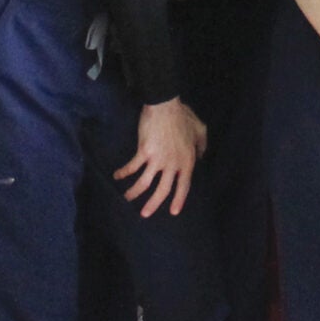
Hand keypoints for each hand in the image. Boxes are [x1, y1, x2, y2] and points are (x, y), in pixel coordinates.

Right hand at [117, 98, 207, 216]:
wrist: (165, 106)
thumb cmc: (183, 116)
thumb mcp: (200, 131)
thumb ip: (201, 146)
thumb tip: (200, 157)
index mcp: (187, 161)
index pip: (184, 186)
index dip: (179, 199)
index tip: (173, 212)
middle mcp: (173, 164)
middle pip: (163, 190)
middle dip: (153, 204)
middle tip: (145, 214)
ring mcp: (158, 159)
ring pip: (145, 183)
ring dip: (134, 193)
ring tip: (126, 199)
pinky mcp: (144, 152)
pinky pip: (132, 167)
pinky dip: (124, 173)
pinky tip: (117, 176)